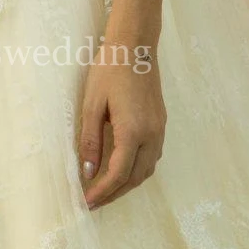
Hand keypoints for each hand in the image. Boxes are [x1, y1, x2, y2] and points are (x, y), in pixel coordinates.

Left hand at [77, 43, 165, 209]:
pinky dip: (138, 169)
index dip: (102, 192)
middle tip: (94, 201)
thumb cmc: (109, 70)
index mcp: (133, 131)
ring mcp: (160, 129)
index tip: (86, 203)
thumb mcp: (93, 105)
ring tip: (106, 188)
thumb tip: (89, 173)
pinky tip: (123, 166)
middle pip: (136, 178)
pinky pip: (152, 156)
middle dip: (115, 194)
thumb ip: (91, 141)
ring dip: (128, 183)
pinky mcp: (161, 122)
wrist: (135, 45)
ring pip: (147, 169)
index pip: (118, 174)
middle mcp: (151, 135)